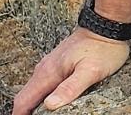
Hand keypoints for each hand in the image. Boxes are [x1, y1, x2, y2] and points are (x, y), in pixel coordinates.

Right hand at [10, 27, 130, 112]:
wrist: (106, 24)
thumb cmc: (102, 47)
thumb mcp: (90, 71)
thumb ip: (70, 88)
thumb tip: (50, 105)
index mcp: (49, 72)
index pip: (23, 100)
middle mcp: (45, 68)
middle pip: (25, 96)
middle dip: (25, 112)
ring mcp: (50, 65)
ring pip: (33, 90)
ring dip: (33, 105)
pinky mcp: (58, 65)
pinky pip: (42, 84)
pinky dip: (41, 97)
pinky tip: (51, 102)